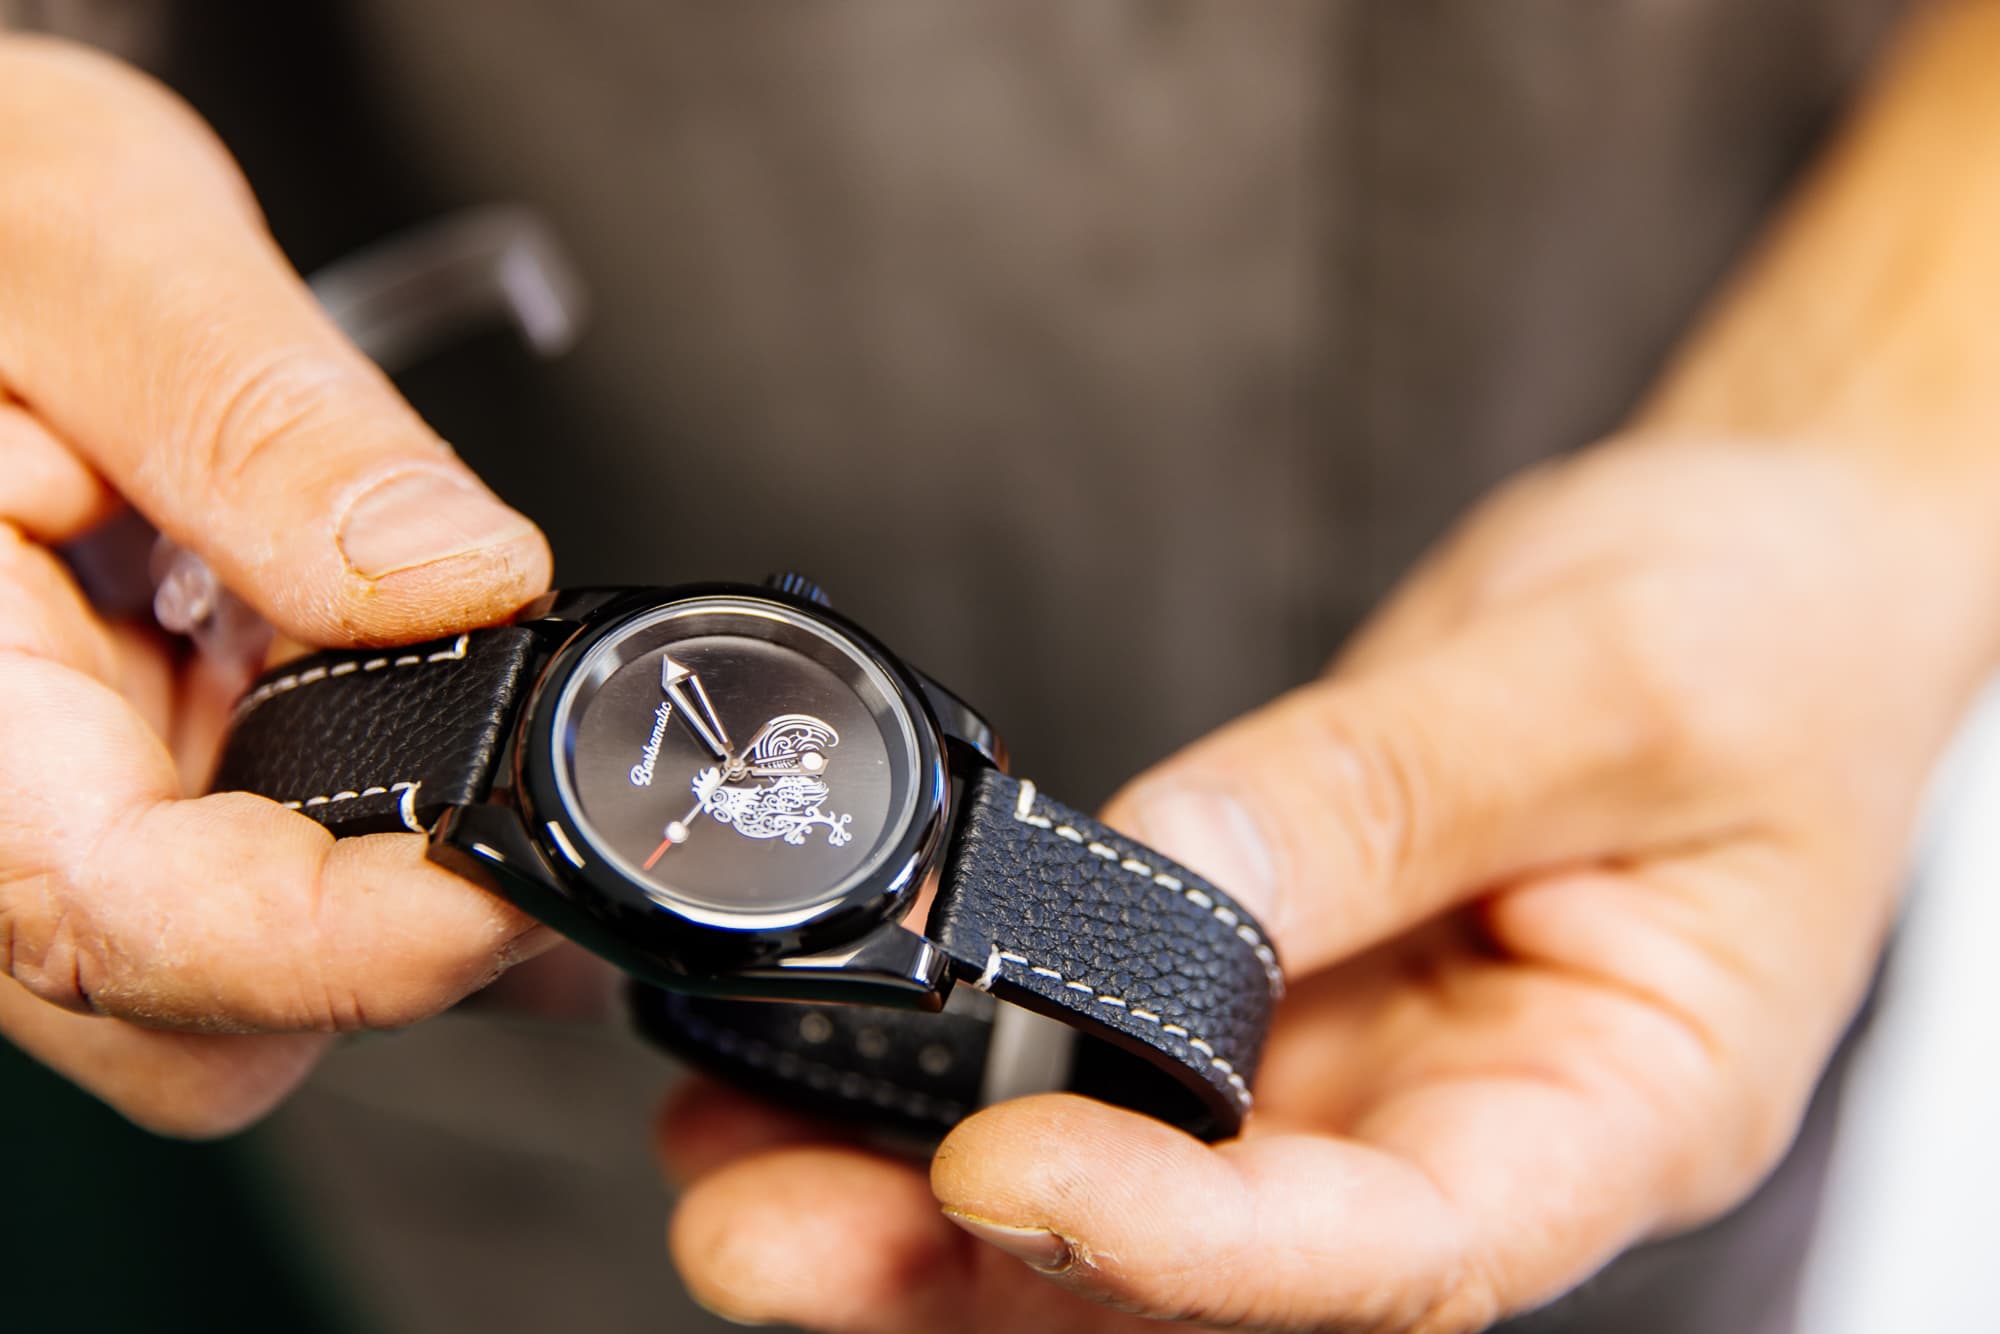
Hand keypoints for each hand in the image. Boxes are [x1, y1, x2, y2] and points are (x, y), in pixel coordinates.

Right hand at [0, 36, 552, 1134]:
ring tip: (488, 733)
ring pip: (232, 979)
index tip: (533, 870)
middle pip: (199, 1015)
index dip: (361, 939)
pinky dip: (366, 837)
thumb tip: (461, 571)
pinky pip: (245, 885)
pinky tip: (442, 742)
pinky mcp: (105, 783)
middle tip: (544, 789)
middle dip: (395, 938)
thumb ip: (260, 421)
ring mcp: (40, 814)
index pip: (136, 923)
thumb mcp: (88, 246)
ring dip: (389, 886)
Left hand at [656, 437, 1999, 1329]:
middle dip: (981, 1266)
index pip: (1396, 1254)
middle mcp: (1464, 1124)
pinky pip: (1109, 1060)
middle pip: (1214, 1269)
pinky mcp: (1279, 984)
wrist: (1768, 578)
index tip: (1007, 1180)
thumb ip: (1385, 797)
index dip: (1189, 1251)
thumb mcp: (1615, 692)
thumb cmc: (1770, 637)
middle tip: (766, 1237)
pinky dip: (961, 1072)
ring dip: (923, 1202)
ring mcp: (1358, 1063)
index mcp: (1611, 1109)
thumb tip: (1160, 880)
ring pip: (1132, 1191)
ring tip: (731, 1168)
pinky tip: (812, 1072)